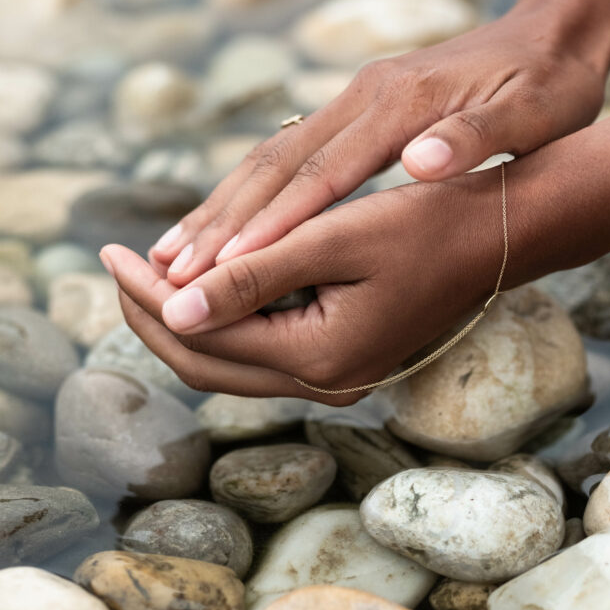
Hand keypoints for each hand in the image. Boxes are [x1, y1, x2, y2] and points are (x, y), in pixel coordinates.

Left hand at [104, 167, 516, 404]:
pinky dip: (225, 318)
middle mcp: (324, 383)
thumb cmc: (425, 226)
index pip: (203, 338)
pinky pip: (262, 350)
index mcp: (320, 358)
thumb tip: (171, 309)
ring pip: (230, 362)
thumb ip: (250, 278)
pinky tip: (207, 281)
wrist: (497, 238)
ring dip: (184, 320)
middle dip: (153, 316)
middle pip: (206, 365)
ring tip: (149, 271)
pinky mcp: (340, 358)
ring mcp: (334, 377)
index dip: (149, 299)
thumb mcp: (332, 240)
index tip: (112, 252)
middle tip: (116, 264)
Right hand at [149, 0, 607, 285]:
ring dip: (220, 206)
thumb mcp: (535, 114)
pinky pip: (283, 152)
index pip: (322, 175)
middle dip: (221, 221)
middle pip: (274, 164)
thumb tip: (425, 163)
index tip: (222, 269)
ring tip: (173, 254)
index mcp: (400, 106)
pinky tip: (223, 221)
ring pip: (267, 156)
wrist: (550, 38)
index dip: (271, 224)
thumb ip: (479, 138)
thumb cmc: (550, 88)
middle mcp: (363, 99)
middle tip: (169, 272)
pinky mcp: (353, 108)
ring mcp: (352, 100)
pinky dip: (246, 191)